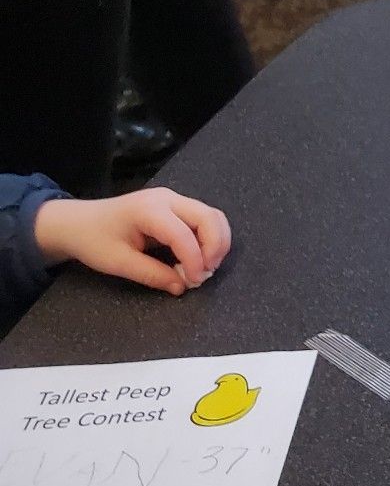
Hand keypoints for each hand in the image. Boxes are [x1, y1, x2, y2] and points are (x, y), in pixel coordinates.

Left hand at [34, 188, 231, 294]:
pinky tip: (201, 256)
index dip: (194, 260)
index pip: (183, 234)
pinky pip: (204, 218)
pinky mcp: (175, 206)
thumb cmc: (92, 240)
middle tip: (207, 272)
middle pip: (208, 217)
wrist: (76, 222)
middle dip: (216, 246)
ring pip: (212, 215)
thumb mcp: (117, 263)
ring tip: (207, 265)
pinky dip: (211, 237)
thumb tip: (182, 286)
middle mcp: (166, 199)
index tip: (194, 282)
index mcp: (148, 210)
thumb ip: (152, 274)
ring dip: (217, 241)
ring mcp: (173, 199)